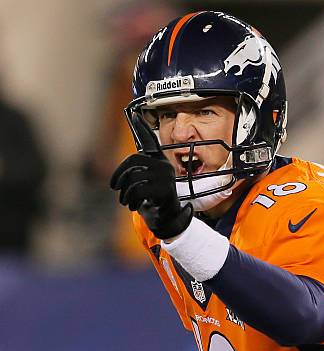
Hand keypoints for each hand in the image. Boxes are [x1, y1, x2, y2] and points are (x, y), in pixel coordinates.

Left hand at [109, 112, 192, 238]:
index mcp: (159, 161)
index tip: (135, 115)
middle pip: (134, 161)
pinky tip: (134, 206)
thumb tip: (121, 173)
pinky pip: (139, 190)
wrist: (168, 220)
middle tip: (115, 188)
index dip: (142, 129)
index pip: (150, 142)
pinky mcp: (166, 190)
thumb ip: (137, 174)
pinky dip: (132, 200)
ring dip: (125, 193)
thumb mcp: (144, 185)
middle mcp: (164, 166)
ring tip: (125, 201)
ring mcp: (166, 178)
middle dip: (120, 175)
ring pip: (134, 177)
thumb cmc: (153, 201)